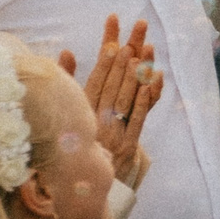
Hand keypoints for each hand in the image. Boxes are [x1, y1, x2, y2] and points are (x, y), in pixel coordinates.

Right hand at [74, 15, 160, 180]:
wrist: (80, 182)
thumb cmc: (75, 140)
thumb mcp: (69, 111)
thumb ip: (68, 81)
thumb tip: (68, 51)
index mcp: (80, 111)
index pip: (94, 81)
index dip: (105, 61)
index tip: (113, 43)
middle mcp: (94, 120)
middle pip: (113, 84)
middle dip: (125, 58)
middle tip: (135, 36)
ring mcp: (112, 133)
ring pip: (126, 99)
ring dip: (137, 74)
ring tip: (146, 50)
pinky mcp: (127, 145)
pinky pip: (136, 120)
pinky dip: (144, 101)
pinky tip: (152, 83)